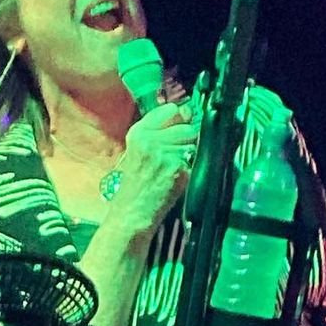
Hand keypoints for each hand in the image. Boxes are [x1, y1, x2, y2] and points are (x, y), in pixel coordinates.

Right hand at [112, 102, 197, 234]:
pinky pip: (194, 161)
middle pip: (186, 128)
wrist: (131, 214)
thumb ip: (158, 133)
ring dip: (188, 157)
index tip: (178, 126)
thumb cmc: (135, 186)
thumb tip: (187, 114)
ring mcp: (165, 154)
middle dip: (186, 141)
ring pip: (193, 145)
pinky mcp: (178, 169)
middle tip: (173, 158)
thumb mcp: (138, 152)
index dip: (178, 119)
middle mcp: (151, 140)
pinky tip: (175, 180)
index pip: (170, 110)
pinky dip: (189, 171)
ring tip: (171, 171)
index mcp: (138, 133)